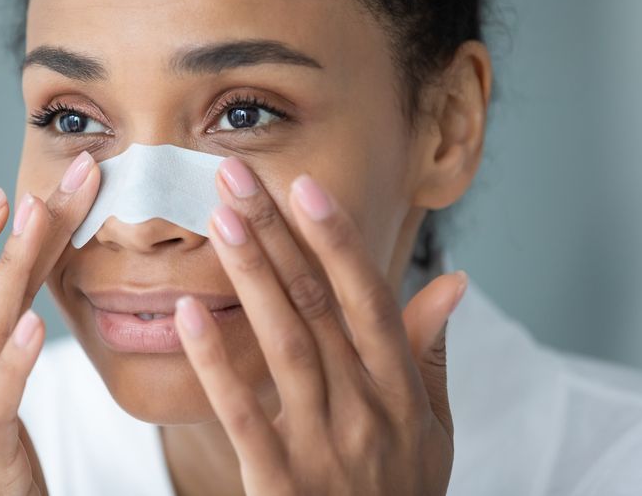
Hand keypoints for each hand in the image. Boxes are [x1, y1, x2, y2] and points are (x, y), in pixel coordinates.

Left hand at [173, 156, 467, 495]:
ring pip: (285, 345)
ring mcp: (323, 445)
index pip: (368, 298)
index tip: (305, 186)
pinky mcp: (280, 482)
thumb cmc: (402, 492)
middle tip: (235, 176)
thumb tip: (454, 280)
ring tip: (219, 220)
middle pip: (316, 306)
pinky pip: (243, 414)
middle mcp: (366, 408)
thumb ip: (431, 351)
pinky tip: (188, 313)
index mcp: (401, 389)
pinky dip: (216, 362)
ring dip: (251, 277)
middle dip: (276, 234)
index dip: (337, 240)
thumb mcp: (434, 428)